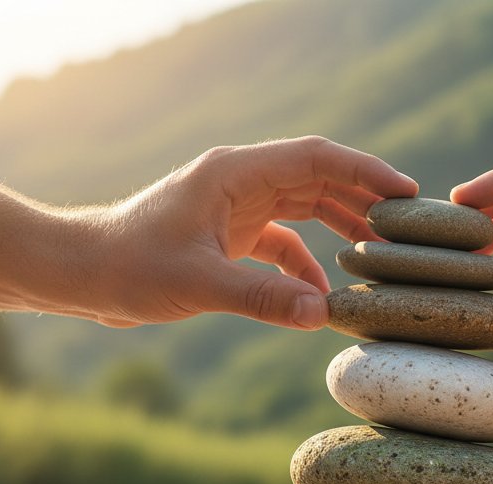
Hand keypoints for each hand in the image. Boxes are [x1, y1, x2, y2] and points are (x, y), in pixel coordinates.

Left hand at [86, 136, 417, 327]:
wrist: (84, 275)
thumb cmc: (131, 266)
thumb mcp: (200, 284)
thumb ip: (263, 299)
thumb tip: (322, 315)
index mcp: (235, 173)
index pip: (317, 159)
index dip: (365, 172)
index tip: (406, 193)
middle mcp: (241, 183)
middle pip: (319, 181)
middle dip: (364, 201)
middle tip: (408, 229)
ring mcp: (237, 209)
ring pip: (306, 210)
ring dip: (341, 230)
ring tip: (381, 256)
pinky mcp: (230, 237)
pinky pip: (283, 246)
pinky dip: (306, 267)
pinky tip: (321, 296)